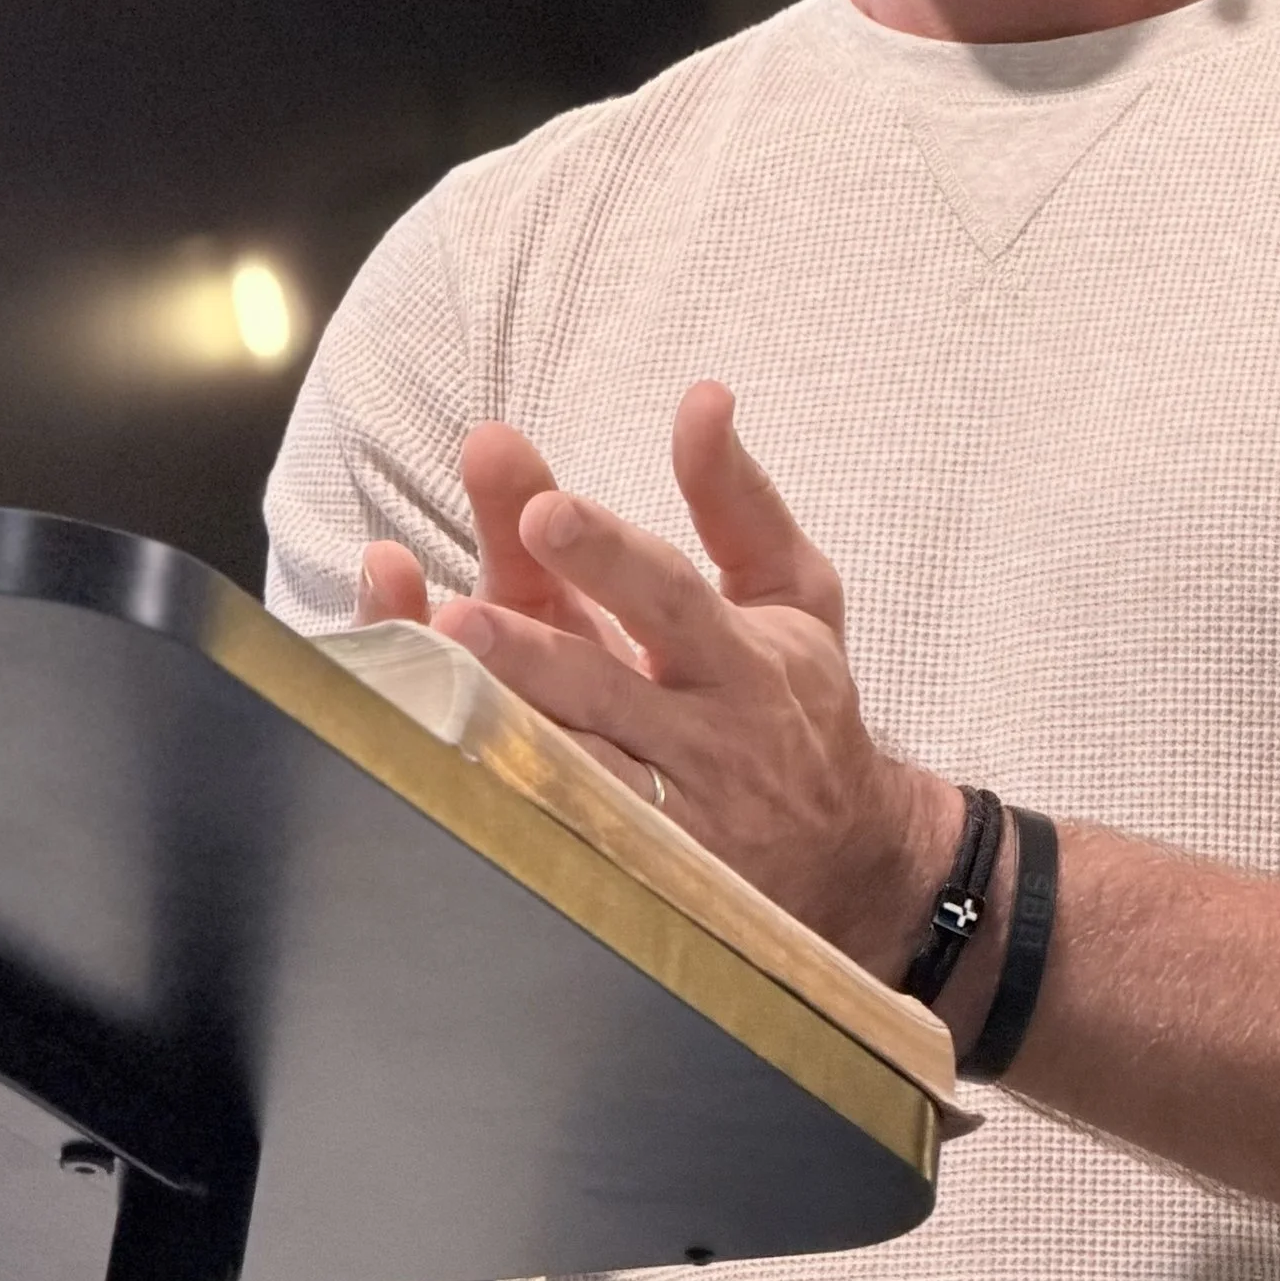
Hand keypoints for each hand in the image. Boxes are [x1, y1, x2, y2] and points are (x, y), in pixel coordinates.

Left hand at [363, 388, 960, 980]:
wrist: (853, 862)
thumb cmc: (802, 703)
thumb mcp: (794, 592)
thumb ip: (737, 499)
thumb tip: (701, 397)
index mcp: (739, 656)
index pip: (668, 595)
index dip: (607, 555)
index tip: (542, 507)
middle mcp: (701, 739)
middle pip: (602, 693)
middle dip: (530, 651)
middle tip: (456, 611)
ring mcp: (665, 823)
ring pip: (568, 776)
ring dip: (495, 734)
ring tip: (426, 692)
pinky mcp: (637, 883)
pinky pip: (557, 843)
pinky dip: (498, 806)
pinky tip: (435, 772)